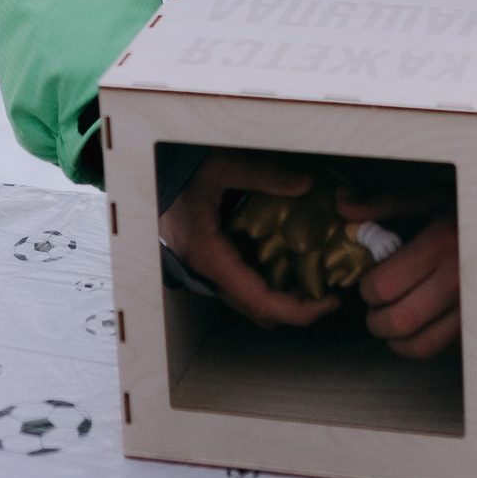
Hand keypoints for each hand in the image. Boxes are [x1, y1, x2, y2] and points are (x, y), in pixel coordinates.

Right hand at [158, 150, 341, 327]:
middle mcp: (210, 270)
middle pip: (259, 309)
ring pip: (253, 298)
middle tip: (329, 289)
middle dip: (298, 307)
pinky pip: (246, 280)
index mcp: (211, 256)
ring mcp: (210, 267)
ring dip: (286, 294)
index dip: (299, 311)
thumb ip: (263, 174)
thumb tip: (305, 185)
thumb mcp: (221, 166)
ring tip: (317, 274)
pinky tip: (292, 256)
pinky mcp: (214, 258)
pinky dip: (272, 277)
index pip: (260, 302)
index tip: (328, 302)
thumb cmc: (177, 172)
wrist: (147, 173)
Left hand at [337, 183, 461, 358]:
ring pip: (422, 345)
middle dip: (376, 322)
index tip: (368, 285)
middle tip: (373, 312)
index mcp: (439, 245)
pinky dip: (427, 344)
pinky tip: (421, 328)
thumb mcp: (429, 198)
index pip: (384, 285)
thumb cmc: (470, 213)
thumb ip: (385, 205)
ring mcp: (474, 307)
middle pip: (400, 320)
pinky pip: (446, 349)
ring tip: (391, 327)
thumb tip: (344, 208)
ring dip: (397, 342)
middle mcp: (458, 280)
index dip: (367, 290)